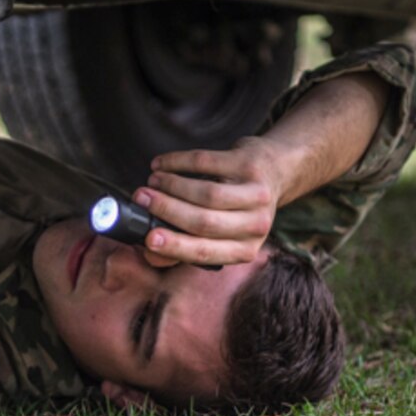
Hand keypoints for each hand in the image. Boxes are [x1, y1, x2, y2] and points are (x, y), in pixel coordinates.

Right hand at [133, 135, 296, 267]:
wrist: (274, 172)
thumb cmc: (235, 209)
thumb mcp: (218, 234)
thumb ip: (183, 247)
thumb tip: (149, 253)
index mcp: (244, 250)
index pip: (206, 252)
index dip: (175, 246)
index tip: (148, 238)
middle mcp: (256, 226)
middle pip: (204, 221)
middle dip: (166, 210)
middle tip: (141, 199)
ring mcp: (257, 194)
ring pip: (207, 194)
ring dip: (172, 186)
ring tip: (152, 181)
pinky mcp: (250, 165)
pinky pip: (207, 162)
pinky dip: (177, 162)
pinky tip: (160, 164)